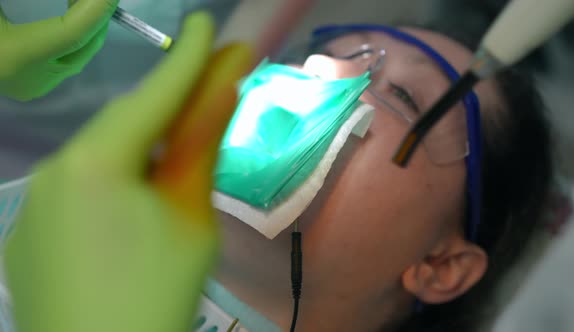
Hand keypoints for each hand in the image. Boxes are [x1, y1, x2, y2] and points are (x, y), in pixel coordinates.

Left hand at [4, 12, 252, 331]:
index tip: (209, 27)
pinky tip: (132, 207)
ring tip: (176, 153)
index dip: (187, 61)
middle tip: (206, 88)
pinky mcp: (29, 238)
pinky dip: (112, 185)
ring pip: (99, 160)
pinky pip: (78, 193)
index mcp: (95, 163)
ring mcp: (35, 207)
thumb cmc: (159, 293)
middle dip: (165, 107)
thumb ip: (200, 148)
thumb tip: (220, 89)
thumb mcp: (192, 217)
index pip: (152, 99)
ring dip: (140, 148)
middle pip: (122, 126)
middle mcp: (54, 172)